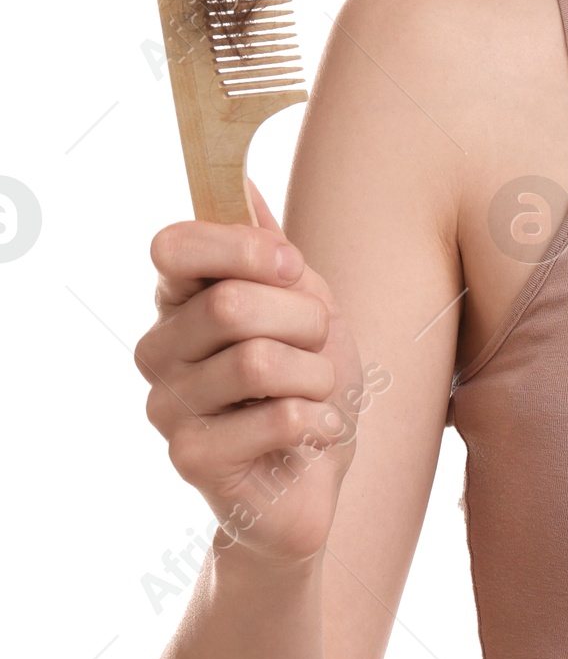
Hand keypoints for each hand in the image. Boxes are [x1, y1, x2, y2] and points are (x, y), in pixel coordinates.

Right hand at [134, 179, 371, 568]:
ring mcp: (165, 406)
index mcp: (179, 302)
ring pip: (257, 361)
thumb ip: (271, 249)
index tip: (292, 267)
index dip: (242, 247)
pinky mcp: (190, 458)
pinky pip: (278, 416)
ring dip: (317, 375)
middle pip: (230, 302)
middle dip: (304, 321)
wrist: (314, 477)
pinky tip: (313, 434)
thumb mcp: (306, 303)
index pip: (173, 246)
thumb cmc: (308, 382)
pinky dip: (320, 421)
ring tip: (318, 393)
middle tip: (319, 348)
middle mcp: (157, 349)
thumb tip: (242, 181)